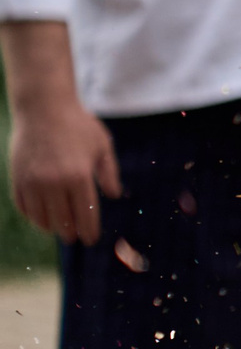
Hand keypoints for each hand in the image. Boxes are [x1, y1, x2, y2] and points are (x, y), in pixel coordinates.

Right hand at [8, 93, 120, 244]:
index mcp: (79, 176)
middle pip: (62, 220)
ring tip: (58, 230)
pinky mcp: (17, 179)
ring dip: (50, 227)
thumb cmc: (78, 125)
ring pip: (40, 218)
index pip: (85, 214)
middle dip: (70, 232)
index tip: (91, 240)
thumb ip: (108, 173)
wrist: (43, 109)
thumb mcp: (102, 146)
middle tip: (74, 237)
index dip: (89, 230)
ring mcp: (32, 182)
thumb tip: (114, 196)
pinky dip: (32, 216)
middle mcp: (54, 183)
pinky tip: (40, 218)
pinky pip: (24, 207)